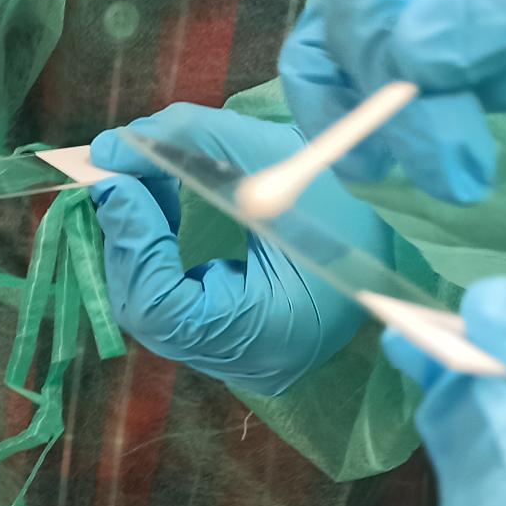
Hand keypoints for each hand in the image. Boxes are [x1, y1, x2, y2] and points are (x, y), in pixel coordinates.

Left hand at [88, 105, 391, 396]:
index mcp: (270, 332)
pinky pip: (177, 309)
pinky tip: (165, 212)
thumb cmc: (345, 194)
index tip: (119, 181)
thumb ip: (187, 143)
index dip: (134, 243)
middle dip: (128, 239)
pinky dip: (159, 260)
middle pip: (150, 313)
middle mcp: (251, 362)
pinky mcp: (240, 344)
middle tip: (121, 174)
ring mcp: (244, 360)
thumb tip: (111, 148)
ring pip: (156, 312)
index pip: (164, 307)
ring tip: (146, 185)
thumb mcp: (269, 156)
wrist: (395, 229)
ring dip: (140, 246)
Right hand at [294, 0, 505, 202]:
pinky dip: (391, 110)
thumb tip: (408, 61)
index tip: (429, 130)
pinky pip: (382, 59)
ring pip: (353, 37)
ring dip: (402, 104)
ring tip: (454, 167)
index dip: (378, 40)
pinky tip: (399, 161)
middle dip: (396, 88)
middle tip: (454, 173)